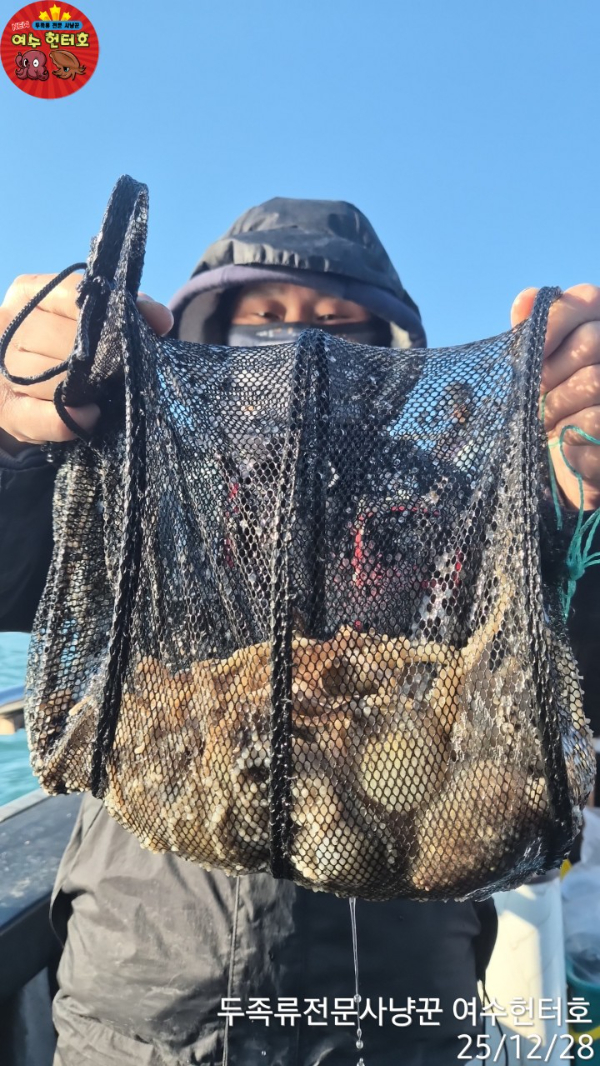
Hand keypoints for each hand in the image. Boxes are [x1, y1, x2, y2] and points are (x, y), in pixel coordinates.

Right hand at [0, 273, 173, 454]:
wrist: (25, 392)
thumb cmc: (65, 349)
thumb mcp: (89, 324)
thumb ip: (125, 312)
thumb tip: (160, 317)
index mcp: (29, 293)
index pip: (72, 295)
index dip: (111, 312)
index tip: (149, 327)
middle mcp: (8, 322)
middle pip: (61, 338)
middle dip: (99, 357)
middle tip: (122, 369)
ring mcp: (0, 366)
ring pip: (49, 376)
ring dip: (84, 389)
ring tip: (106, 393)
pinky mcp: (4, 408)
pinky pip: (37, 415)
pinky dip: (67, 419)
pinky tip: (91, 415)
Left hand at [511, 284, 599, 511]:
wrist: (560, 459)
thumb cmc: (549, 403)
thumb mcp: (534, 368)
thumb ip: (530, 332)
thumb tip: (526, 298)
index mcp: (599, 323)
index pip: (585, 300)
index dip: (551, 322)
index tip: (528, 351)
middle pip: (591, 341)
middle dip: (551, 371)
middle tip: (535, 393)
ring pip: (594, 380)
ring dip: (556, 403)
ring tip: (543, 418)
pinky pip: (595, 419)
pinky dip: (569, 429)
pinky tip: (563, 437)